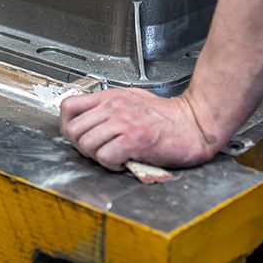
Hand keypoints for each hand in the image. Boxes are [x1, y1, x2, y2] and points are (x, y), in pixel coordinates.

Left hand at [59, 88, 223, 170]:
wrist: (195, 124)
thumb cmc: (168, 116)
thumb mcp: (133, 99)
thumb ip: (110, 107)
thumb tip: (90, 118)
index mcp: (111, 97)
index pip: (69, 106)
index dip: (68, 126)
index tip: (78, 136)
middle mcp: (114, 107)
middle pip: (73, 129)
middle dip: (81, 146)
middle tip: (97, 151)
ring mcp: (123, 123)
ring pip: (85, 144)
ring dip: (95, 156)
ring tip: (111, 157)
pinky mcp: (134, 140)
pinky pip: (104, 156)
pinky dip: (110, 165)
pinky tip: (122, 162)